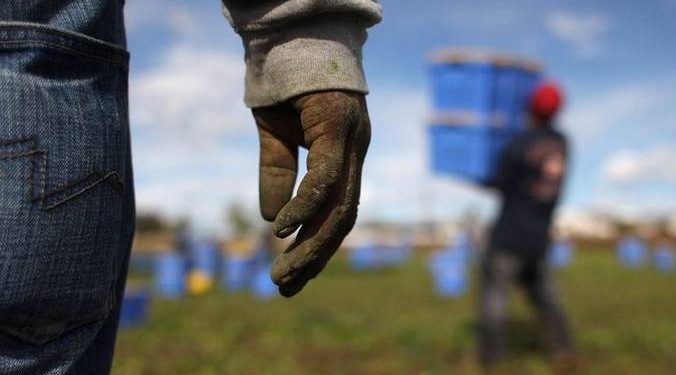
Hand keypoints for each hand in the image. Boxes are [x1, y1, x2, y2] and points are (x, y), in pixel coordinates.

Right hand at [252, 91, 370, 296]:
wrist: (289, 33)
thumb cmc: (284, 82)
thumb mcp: (275, 136)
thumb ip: (276, 174)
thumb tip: (271, 221)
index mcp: (344, 156)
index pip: (338, 211)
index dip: (316, 246)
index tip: (292, 274)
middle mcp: (355, 152)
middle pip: (344, 218)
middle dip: (315, 258)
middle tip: (285, 288)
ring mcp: (351, 140)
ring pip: (340, 206)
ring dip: (312, 245)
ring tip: (283, 274)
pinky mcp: (337, 125)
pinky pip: (325, 175)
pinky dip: (305, 206)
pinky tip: (282, 230)